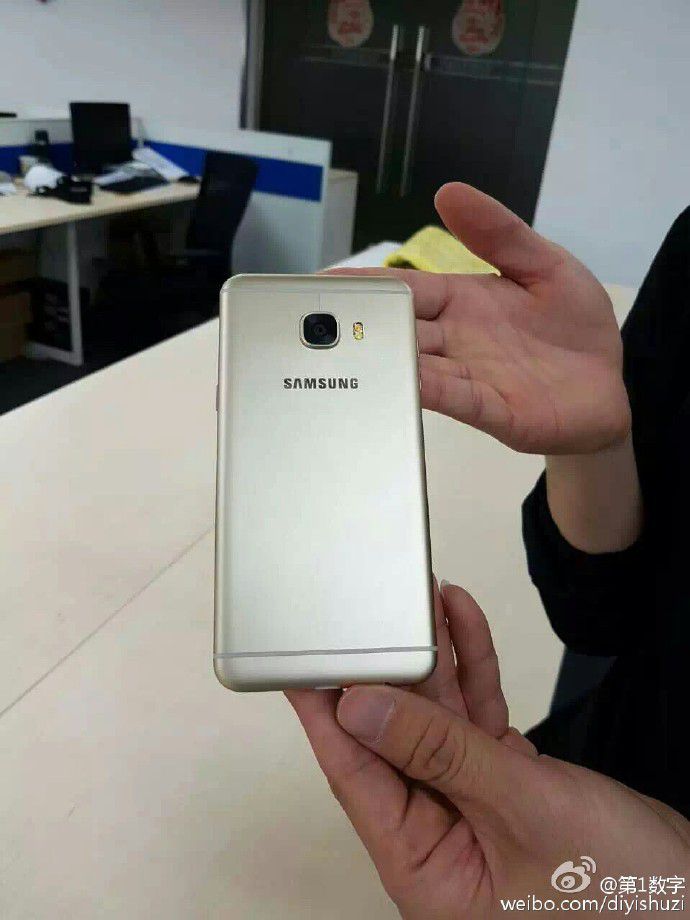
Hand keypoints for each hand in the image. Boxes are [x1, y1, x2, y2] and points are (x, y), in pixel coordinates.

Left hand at [287, 583, 689, 918]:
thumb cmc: (621, 895)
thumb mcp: (519, 812)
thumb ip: (441, 754)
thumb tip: (362, 708)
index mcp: (423, 865)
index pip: (354, 776)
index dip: (322, 716)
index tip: (297, 664)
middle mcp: (440, 834)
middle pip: (393, 738)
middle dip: (386, 671)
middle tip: (366, 611)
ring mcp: (473, 803)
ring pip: (437, 719)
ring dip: (432, 659)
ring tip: (418, 601)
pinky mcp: (506, 780)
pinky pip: (477, 717)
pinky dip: (474, 671)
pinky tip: (462, 625)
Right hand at [333, 183, 630, 453]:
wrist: (609, 386)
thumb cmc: (574, 326)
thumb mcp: (544, 264)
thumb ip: (500, 233)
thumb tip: (448, 191)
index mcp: (460, 300)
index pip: (402, 290)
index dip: (362, 285)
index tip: (319, 282)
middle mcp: (454, 340)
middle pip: (398, 330)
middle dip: (357, 327)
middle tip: (311, 324)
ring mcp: (469, 376)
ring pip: (416, 366)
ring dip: (383, 361)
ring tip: (345, 355)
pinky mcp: (492, 410)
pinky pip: (455, 397)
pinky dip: (429, 390)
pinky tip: (406, 382)